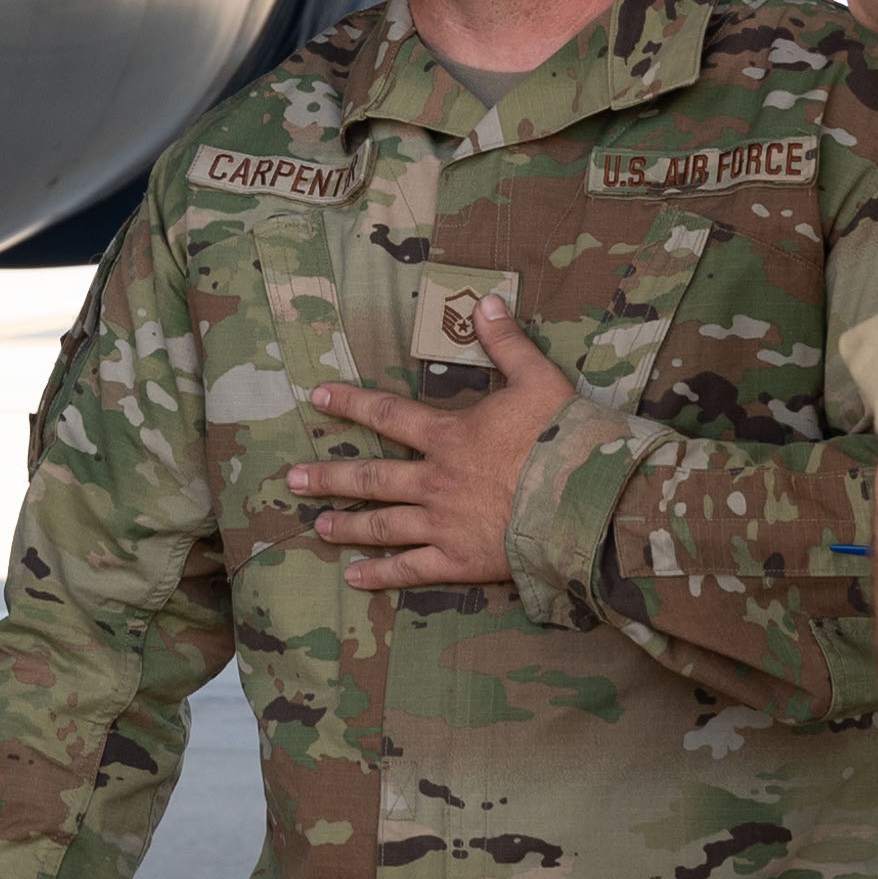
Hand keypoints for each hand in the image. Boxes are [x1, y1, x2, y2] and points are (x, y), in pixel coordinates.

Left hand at [285, 298, 573, 592]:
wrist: (585, 501)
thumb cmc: (564, 438)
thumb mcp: (538, 378)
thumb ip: (507, 341)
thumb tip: (488, 301)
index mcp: (449, 436)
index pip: (387, 413)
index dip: (350, 403)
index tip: (317, 396)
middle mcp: (435, 480)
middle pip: (371, 477)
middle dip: (329, 477)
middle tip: (292, 480)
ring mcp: (443, 523)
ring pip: (383, 524)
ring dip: (346, 525)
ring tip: (317, 526)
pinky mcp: (459, 560)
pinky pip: (411, 568)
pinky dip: (381, 574)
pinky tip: (354, 577)